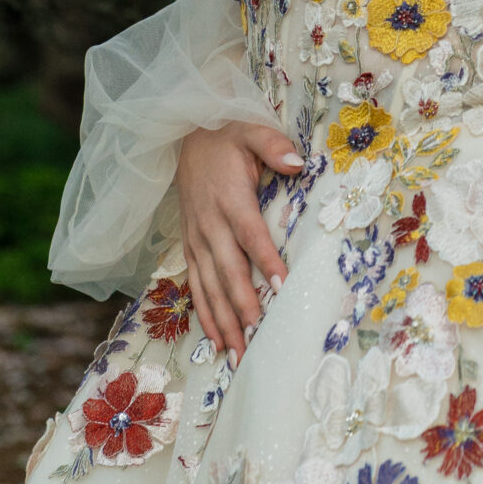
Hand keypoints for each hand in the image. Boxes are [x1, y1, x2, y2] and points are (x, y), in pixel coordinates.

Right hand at [176, 120, 301, 361]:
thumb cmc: (226, 137)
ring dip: (222, 321)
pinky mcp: (189, 247)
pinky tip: (216, 339)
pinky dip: (204, 314)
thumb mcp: (251, 130)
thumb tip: (298, 162)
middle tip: (257, 337)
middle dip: (242, 306)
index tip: (282, 285)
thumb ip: (274, 146)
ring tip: (237, 353)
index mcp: (230, 199)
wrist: (184, 138)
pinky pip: (195, 286)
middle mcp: (210, 225)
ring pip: (209, 287)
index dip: (265, 259)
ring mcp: (196, 239)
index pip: (250, 233)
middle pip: (227, 271)